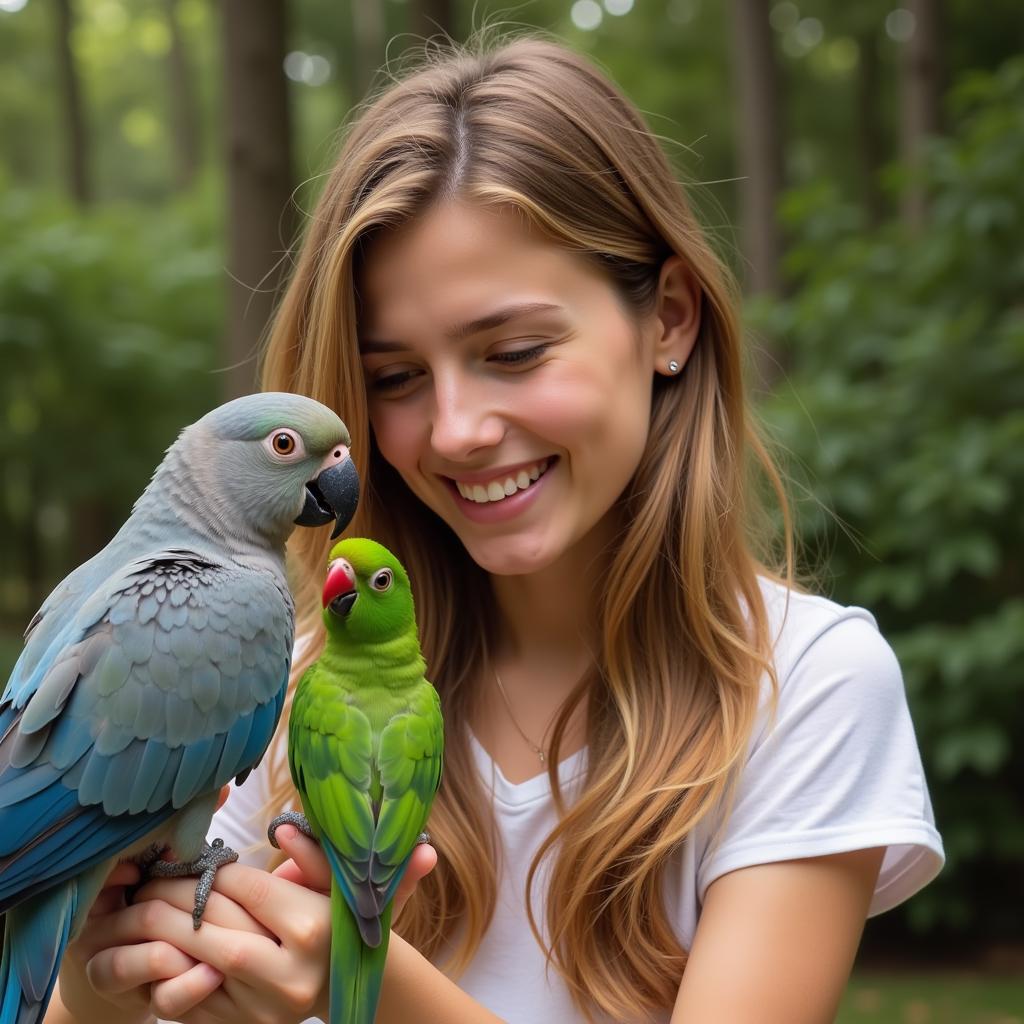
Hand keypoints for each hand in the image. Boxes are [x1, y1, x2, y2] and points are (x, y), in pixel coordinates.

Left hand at [82, 825, 436, 1023]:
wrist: (340, 983)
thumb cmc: (333, 920)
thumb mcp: (333, 882)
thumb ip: (311, 852)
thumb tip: (282, 826)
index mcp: (314, 927)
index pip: (251, 891)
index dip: (216, 869)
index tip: (196, 855)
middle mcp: (291, 973)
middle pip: (218, 927)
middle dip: (178, 896)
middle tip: (153, 875)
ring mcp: (263, 1007)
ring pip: (200, 962)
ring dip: (164, 930)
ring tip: (144, 902)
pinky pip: (192, 996)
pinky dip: (168, 966)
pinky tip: (154, 941)